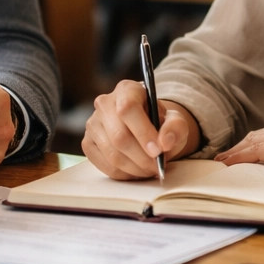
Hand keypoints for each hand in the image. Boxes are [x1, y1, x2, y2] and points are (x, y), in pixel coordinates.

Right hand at [82, 80, 200, 179]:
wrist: (145, 128)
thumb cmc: (159, 122)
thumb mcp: (175, 120)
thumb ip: (176, 127)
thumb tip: (164, 142)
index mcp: (127, 90)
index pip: (128, 108)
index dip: (143, 132)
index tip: (158, 151)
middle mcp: (104, 103)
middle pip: (119, 135)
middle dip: (141, 157)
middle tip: (157, 166)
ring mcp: (93, 123)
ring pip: (112, 153)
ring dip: (134, 168)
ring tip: (149, 169)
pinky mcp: (87, 142)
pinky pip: (104, 165)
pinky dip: (123, 174)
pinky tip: (135, 170)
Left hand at [215, 116, 263, 177]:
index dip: (253, 142)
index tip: (241, 149)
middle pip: (258, 135)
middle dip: (240, 146)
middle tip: (225, 156)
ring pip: (253, 142)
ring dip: (236, 152)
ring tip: (222, 161)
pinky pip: (256, 151)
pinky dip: (240, 157)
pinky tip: (229, 163)